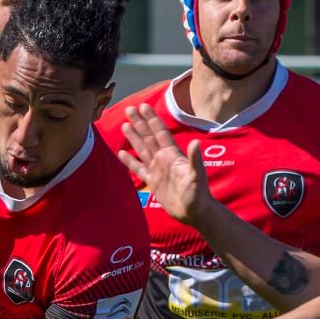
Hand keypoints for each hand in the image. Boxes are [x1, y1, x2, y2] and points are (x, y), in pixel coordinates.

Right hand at [116, 104, 206, 225]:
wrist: (194, 212)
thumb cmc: (198, 194)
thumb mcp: (196, 176)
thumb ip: (194, 159)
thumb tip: (196, 142)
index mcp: (172, 155)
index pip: (160, 133)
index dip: (152, 119)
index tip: (143, 106)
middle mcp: (163, 159)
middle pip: (148, 137)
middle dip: (140, 123)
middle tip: (130, 108)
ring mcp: (157, 170)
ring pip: (142, 149)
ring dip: (134, 137)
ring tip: (125, 125)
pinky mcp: (152, 182)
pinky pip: (138, 169)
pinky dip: (129, 161)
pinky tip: (121, 153)